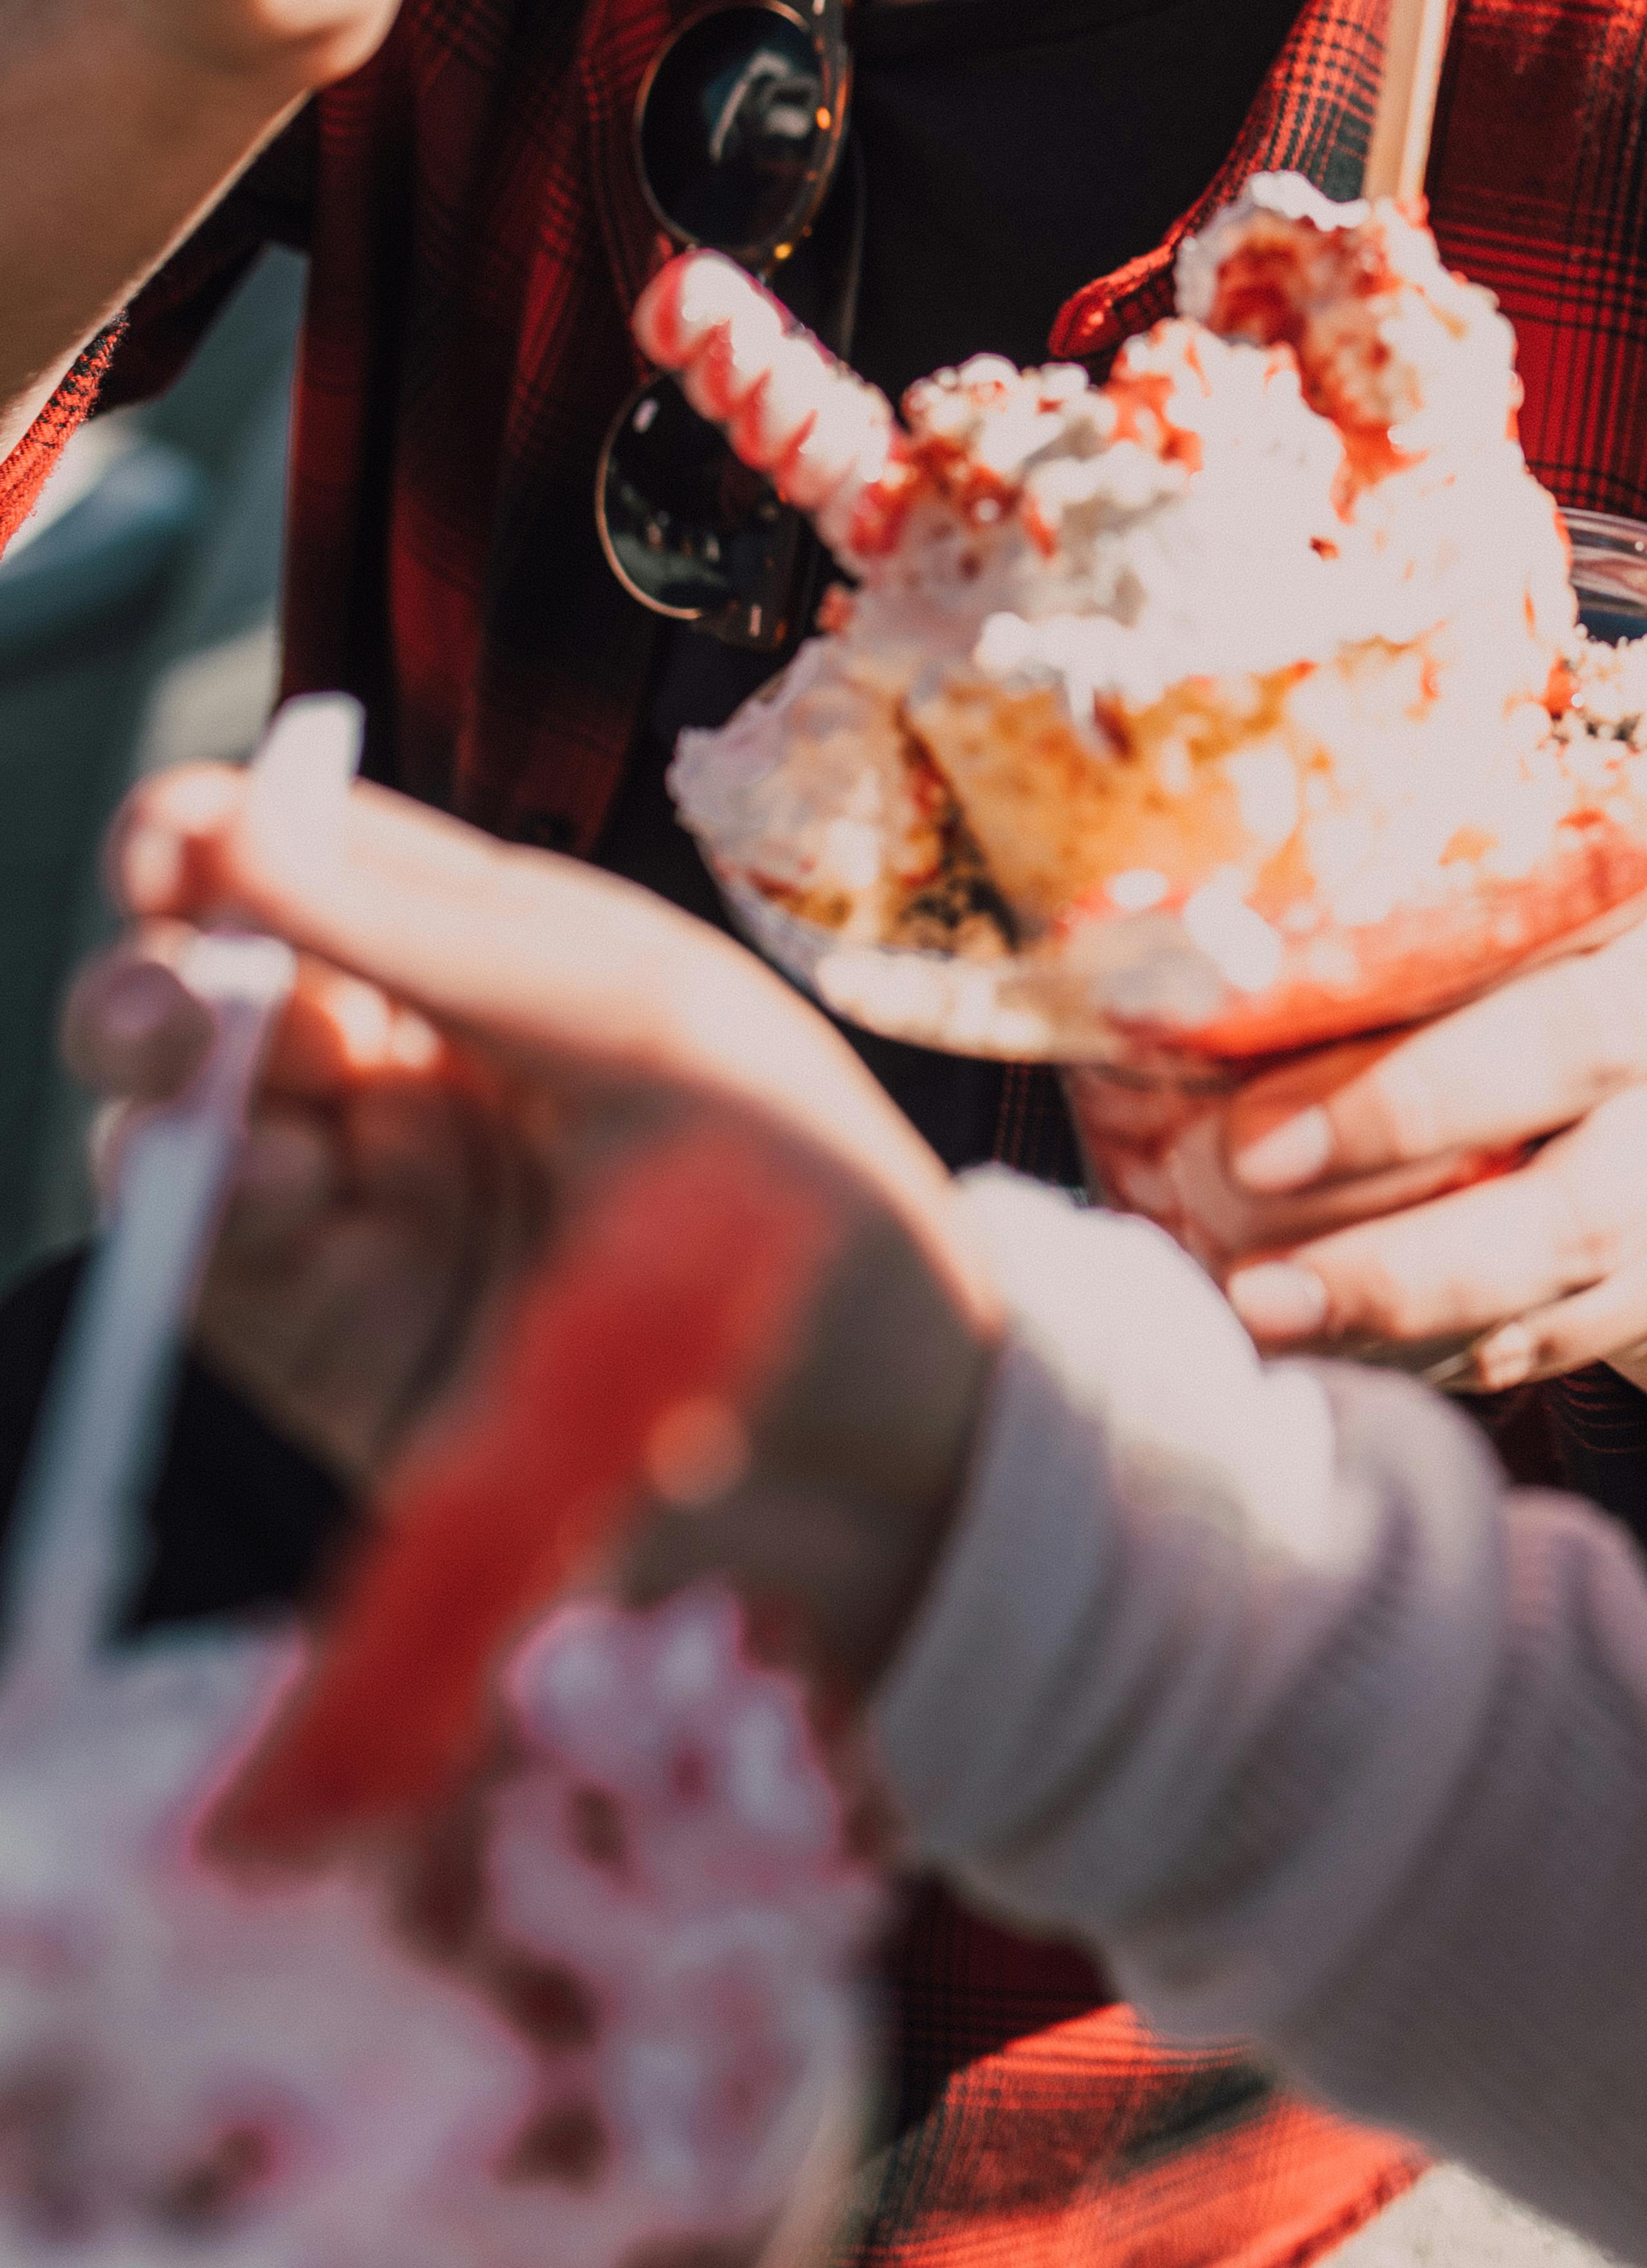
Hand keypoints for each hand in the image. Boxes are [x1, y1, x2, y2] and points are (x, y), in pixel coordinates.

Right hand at [71, 765, 1003, 1691]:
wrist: (875, 1444)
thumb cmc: (803, 1189)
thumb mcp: (639, 1021)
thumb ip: (434, 935)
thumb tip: (235, 823)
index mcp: (480, 952)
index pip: (297, 858)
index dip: (205, 835)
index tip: (174, 843)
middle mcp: (399, 1068)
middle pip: (203, 988)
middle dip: (150, 973)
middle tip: (164, 991)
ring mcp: (362, 1211)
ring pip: (181, 1125)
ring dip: (160, 1088)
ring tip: (205, 1075)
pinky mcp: (337, 1351)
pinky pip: (214, 1266)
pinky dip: (210, 1215)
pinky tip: (278, 1189)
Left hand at [1216, 897, 1646, 1436]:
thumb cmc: (1496, 1021)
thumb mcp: (1437, 954)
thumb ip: (1313, 966)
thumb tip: (1114, 1010)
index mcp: (1587, 895)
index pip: (1523, 915)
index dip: (1393, 1008)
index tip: (1244, 1114)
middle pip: (1574, 1048)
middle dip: (1402, 1122)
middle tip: (1238, 1182)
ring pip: (1582, 1221)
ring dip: (1414, 1282)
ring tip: (1265, 1311)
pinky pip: (1585, 1321)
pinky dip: (1461, 1352)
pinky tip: (1348, 1358)